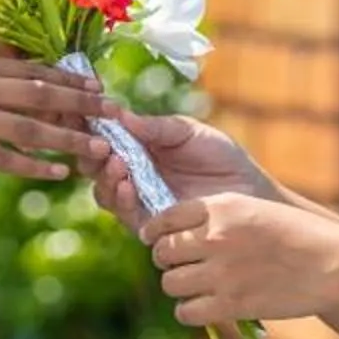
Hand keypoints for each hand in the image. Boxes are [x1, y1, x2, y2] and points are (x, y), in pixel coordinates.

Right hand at [0, 50, 108, 178]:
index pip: (30, 69)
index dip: (67, 78)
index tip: (95, 83)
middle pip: (40, 95)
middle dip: (81, 104)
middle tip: (114, 111)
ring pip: (29, 128)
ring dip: (69, 138)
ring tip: (100, 147)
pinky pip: (1, 158)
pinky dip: (32, 166)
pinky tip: (57, 173)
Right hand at [78, 108, 275, 231]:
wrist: (249, 193)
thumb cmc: (222, 158)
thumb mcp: (189, 133)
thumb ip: (157, 127)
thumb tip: (120, 115)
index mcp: (139, 148)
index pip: (105, 138)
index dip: (92, 129)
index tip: (90, 118)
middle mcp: (133, 175)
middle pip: (96, 166)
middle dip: (93, 155)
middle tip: (102, 146)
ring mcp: (139, 200)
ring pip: (105, 191)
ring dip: (105, 177)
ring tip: (118, 165)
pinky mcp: (149, 224)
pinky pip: (125, 214)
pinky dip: (121, 199)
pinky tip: (127, 187)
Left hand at [145, 193, 338, 326]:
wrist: (330, 264)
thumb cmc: (297, 235)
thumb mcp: (254, 210)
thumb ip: (218, 217)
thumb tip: (182, 233)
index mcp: (222, 207)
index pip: (166, 217)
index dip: (155, 231)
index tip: (154, 239)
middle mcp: (216, 237)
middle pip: (163, 252)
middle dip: (167, 260)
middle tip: (182, 266)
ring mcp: (221, 272)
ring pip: (170, 283)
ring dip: (178, 286)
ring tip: (195, 287)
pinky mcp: (230, 304)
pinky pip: (186, 312)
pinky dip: (189, 311)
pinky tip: (203, 306)